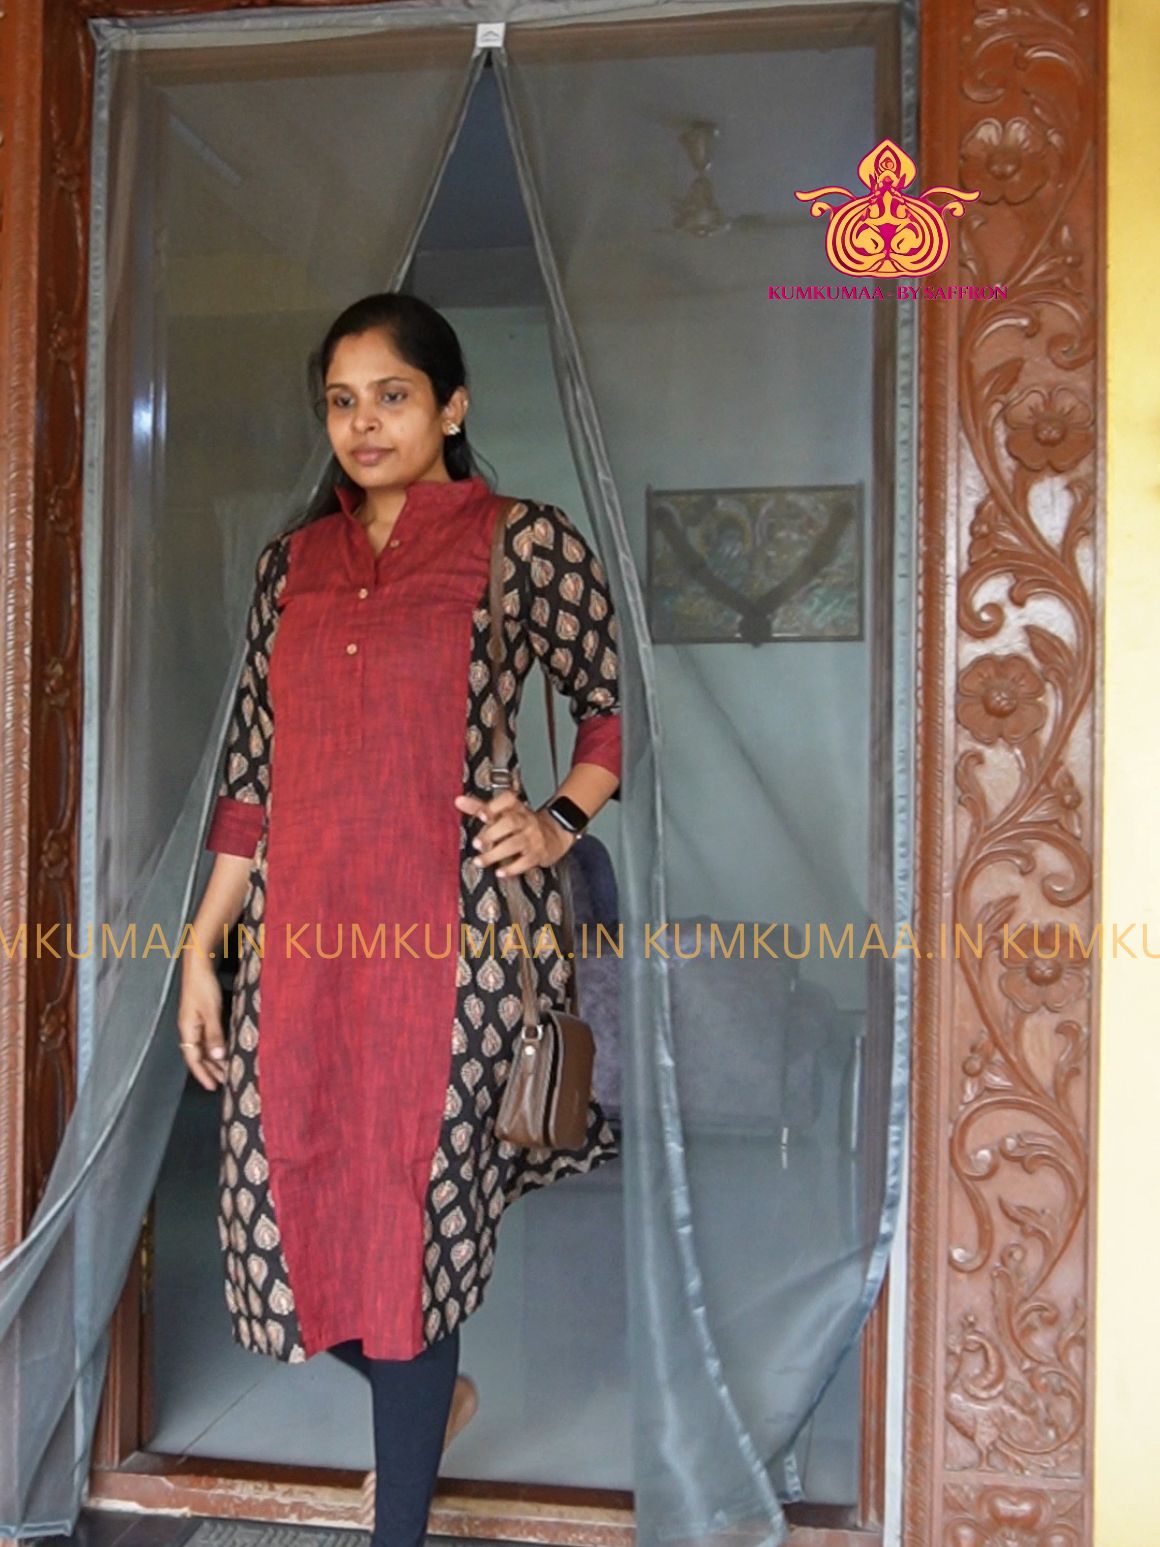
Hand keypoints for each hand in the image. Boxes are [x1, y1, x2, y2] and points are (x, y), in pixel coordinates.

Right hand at [177, 951, 227, 1089]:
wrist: (199, 964)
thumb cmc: (203, 987)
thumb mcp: (210, 1012)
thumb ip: (214, 1035)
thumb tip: (217, 1058)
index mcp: (187, 1030)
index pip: (193, 1059)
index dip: (203, 1074)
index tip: (213, 1087)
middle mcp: (189, 1029)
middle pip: (198, 1055)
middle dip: (210, 1070)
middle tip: (225, 1082)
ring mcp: (195, 1022)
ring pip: (203, 1047)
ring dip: (214, 1060)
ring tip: (226, 1070)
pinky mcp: (202, 1015)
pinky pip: (207, 1037)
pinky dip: (216, 1047)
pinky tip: (225, 1050)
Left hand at [454, 790, 574, 877]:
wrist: (554, 834)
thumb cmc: (521, 823)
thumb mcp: (503, 812)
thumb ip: (480, 807)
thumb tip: (458, 800)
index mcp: (515, 807)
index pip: (507, 800)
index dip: (494, 807)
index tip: (482, 814)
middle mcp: (525, 820)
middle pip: (511, 823)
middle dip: (492, 833)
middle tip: (476, 843)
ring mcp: (533, 837)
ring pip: (515, 843)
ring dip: (496, 854)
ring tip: (480, 862)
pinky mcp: (538, 854)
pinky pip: (526, 861)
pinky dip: (513, 868)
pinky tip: (500, 872)